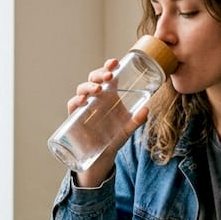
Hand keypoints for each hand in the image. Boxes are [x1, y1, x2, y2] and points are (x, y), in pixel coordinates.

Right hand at [71, 59, 148, 187]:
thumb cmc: (114, 138)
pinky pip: (73, 104)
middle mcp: (96, 97)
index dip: (109, 66)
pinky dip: (76, 101)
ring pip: (82, 88)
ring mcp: (84, 106)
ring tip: (98, 89)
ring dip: (89, 86)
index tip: (115, 62)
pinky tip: (83, 101)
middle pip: (94, 78)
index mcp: (109, 95)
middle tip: (108, 76)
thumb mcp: (128, 129)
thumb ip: (137, 120)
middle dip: (99, 74)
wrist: (101, 157)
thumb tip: (147, 109)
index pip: (108, 75)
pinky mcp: (75, 116)